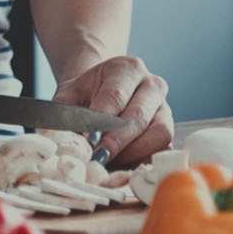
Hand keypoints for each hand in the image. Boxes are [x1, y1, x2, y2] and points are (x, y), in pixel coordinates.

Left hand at [52, 55, 172, 165]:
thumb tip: (63, 137)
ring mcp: (165, 108)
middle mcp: (152, 84)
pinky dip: (145, 159)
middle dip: (117, 140)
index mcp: (127, 68)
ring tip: (109, 160)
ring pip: (159, 133)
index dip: (102, 120)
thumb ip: (65, 112)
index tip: (89, 139)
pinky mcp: (169, 129)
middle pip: (138, 116)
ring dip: (133, 152)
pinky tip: (125, 164)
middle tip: (98, 156)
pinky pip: (164, 147)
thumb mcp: (69, 95)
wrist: (100, 90)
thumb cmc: (85, 93)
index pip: (115, 95)